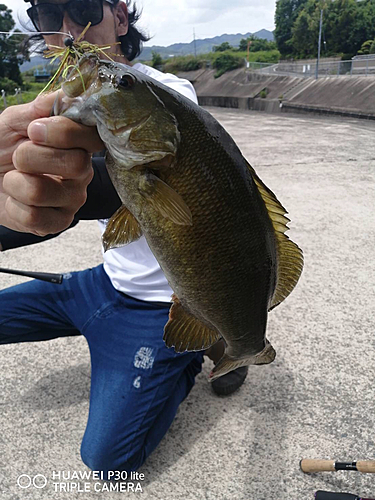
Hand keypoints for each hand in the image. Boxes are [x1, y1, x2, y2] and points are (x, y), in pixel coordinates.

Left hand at [0, 92, 103, 235]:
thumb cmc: (3, 148)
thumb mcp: (17, 120)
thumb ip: (43, 107)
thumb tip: (71, 91)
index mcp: (78, 145)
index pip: (93, 137)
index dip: (64, 132)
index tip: (35, 130)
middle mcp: (82, 173)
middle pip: (76, 164)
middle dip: (31, 156)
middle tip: (18, 156)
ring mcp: (72, 200)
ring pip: (43, 191)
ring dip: (15, 182)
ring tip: (13, 178)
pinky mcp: (57, 223)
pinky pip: (34, 217)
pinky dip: (14, 205)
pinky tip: (16, 199)